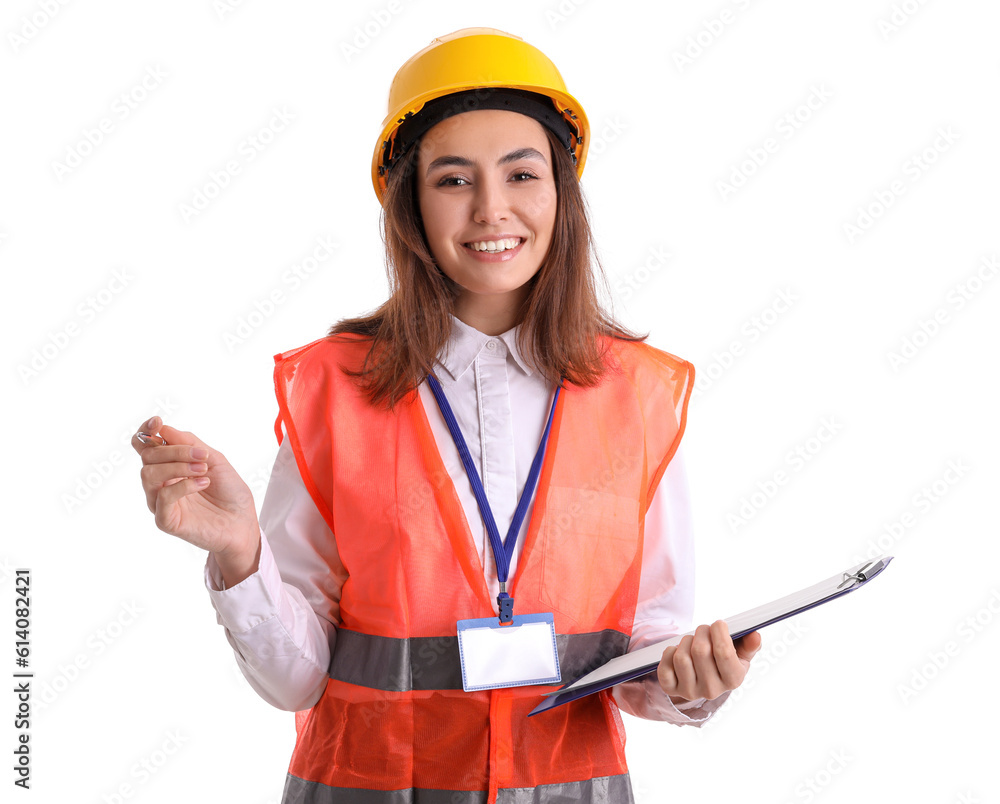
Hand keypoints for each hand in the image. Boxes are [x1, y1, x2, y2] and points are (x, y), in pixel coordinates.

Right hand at [132, 415, 259, 573]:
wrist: (243, 521)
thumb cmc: (230, 491)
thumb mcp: (214, 459)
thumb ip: (190, 444)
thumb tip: (164, 429)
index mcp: (169, 466)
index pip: (145, 446)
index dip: (146, 431)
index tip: (157, 422)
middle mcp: (160, 483)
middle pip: (148, 456)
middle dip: (175, 450)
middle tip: (202, 456)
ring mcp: (160, 502)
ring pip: (149, 474)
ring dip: (178, 466)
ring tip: (203, 470)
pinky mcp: (165, 520)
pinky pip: (162, 497)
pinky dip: (183, 485)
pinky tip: (203, 484)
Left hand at [657, 620, 761, 702]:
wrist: (704, 680)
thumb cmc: (724, 662)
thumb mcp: (740, 655)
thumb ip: (749, 645)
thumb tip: (755, 636)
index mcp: (733, 680)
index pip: (724, 652)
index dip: (719, 632)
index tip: (718, 623)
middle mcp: (711, 690)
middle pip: (700, 651)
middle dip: (702, 632)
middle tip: (704, 630)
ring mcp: (690, 692)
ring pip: (681, 656)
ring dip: (685, 641)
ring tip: (692, 641)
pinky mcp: (671, 689)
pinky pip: (664, 666)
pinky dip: (669, 653)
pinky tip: (678, 652)